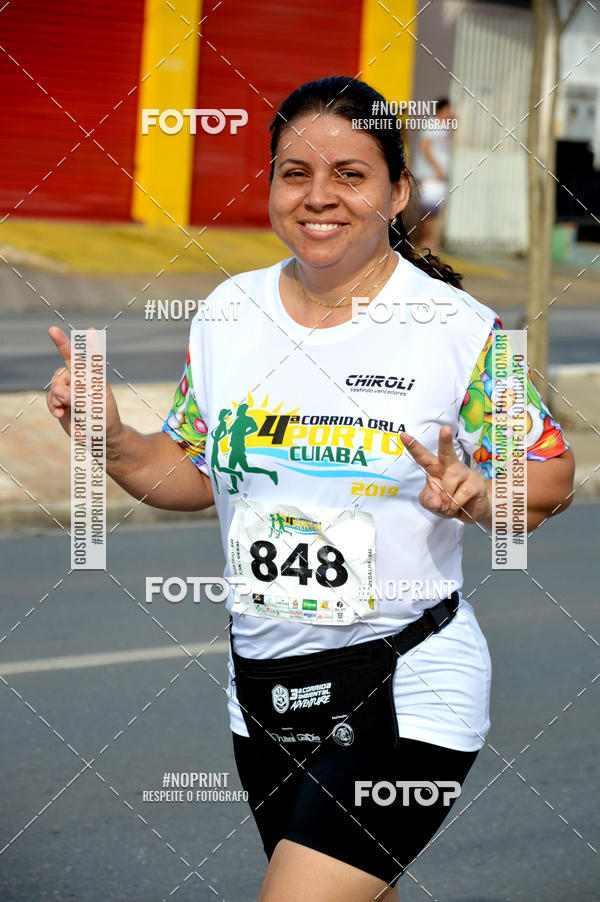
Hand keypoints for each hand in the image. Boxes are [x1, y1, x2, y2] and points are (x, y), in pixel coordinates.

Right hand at [46, 327, 122, 449]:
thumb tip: (58, 391)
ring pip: (54, 385)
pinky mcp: (61, 401)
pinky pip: (50, 398)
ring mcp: (70, 390)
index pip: (84, 357)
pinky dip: (52, 406)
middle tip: (67, 400)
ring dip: (56, 398)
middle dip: (60, 386)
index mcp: (94, 377)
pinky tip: (59, 414)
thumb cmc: (103, 419)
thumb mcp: (93, 407)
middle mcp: (81, 380)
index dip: (73, 343)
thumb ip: (76, 396)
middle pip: (62, 372)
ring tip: (64, 409)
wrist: (99, 438)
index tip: (67, 330)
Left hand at [399, 426, 490, 525]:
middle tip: (445, 429)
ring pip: (451, 479)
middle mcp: (450, 466)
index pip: (422, 456)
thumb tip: (437, 501)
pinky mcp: (476, 483)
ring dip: (446, 497)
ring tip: (448, 506)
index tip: (403, 435)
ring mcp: (464, 473)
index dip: (413, 446)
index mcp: (435, 468)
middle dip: (445, 440)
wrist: (472, 512)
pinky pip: (462, 493)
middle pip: (446, 451)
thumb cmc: (448, 502)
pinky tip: (456, 506)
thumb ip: (428, 500)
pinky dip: (455, 504)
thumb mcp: (431, 503)